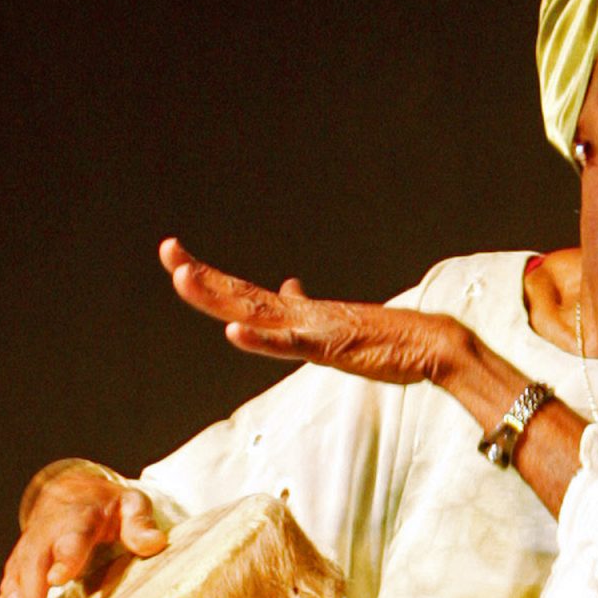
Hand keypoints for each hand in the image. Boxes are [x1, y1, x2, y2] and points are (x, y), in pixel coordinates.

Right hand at [0, 467, 167, 597]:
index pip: (71, 537)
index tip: (59, 578)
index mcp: (77, 519)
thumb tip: (156, 542)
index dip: (65, 557)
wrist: (71, 493)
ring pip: (13, 586)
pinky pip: (5, 596)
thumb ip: (140, 524)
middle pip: (32, 569)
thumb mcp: (130, 505)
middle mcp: (45, 537)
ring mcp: (27, 554)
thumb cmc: (106, 506)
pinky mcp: (18, 570)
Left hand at [159, 237, 472, 386]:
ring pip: (254, 312)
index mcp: (295, 312)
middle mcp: (297, 313)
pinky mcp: (329, 347)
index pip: (240, 292)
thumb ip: (305, 308)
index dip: (207, 277)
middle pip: (237, 293)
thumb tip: (287, 285)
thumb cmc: (385, 338)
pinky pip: (288, 345)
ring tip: (183, 278)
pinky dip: (259, 339)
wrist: (429, 342)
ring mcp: (311, 328)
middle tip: (167, 249)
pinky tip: (232, 333)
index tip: (176, 259)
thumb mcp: (333, 325)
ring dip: (217, 296)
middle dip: (199, 274)